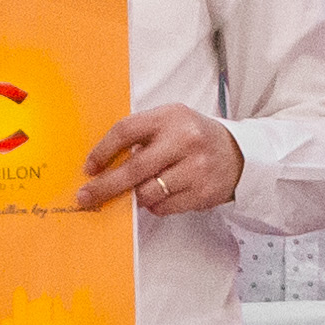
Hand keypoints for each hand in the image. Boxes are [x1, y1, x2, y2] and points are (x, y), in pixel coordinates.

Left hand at [76, 103, 242, 218]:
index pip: (126, 131)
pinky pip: (163, 207)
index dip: (102, 151)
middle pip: (133, 169)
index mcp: (170, 117)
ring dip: (135, 196)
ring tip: (140, 190)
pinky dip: (155, 205)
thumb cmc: (193, 138)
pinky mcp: (202, 192)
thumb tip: (103, 166)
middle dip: (105, 186)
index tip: (89, 168)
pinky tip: (163, 194)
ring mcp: (196, 168)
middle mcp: (184, 140)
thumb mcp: (170, 123)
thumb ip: (141, 137)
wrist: (238, 154)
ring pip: (147, 192)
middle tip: (86, 197)